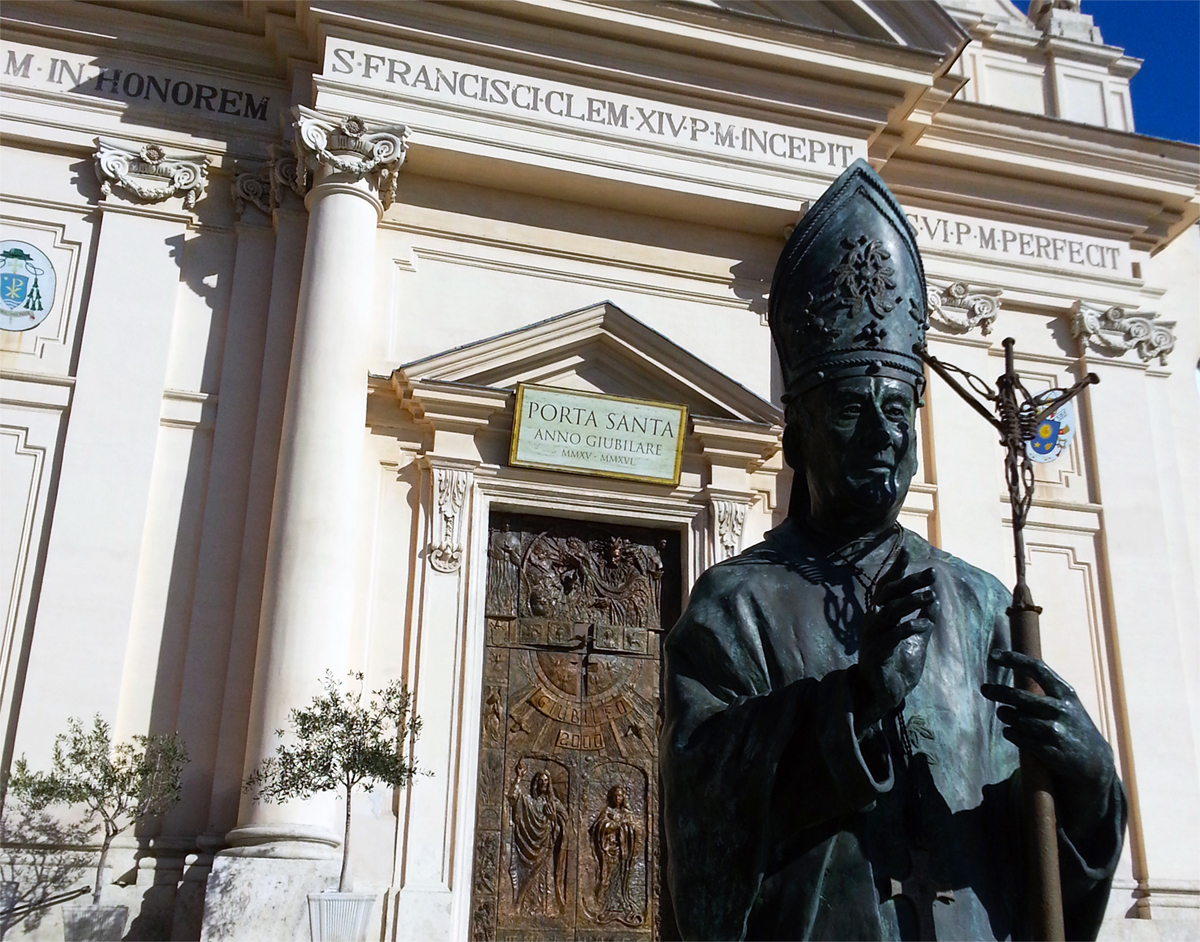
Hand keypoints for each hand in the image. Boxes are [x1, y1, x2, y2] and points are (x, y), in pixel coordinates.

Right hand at [854, 547, 937, 731]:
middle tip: (932, 574)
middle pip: (889, 594)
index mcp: (880, 615)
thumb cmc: (897, 666)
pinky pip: (891, 636)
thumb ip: (923, 620)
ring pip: (889, 612)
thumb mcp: (916, 640)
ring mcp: (871, 637)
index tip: (906, 550)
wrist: (884, 695)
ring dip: (911, 602)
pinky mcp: (875, 653)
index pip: (887, 587)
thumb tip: (935, 600)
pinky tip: (924, 625)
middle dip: (910, 582)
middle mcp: (872, 621)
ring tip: (931, 596)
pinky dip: (908, 628)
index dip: (896, 569)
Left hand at [982, 650, 1115, 829]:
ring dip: (1005, 714)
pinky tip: (1009, 731)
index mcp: (1066, 693)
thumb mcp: (1067, 704)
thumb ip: (1046, 690)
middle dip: (998, 691)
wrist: (1095, 762)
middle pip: (1019, 695)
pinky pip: (1020, 738)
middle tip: (985, 689)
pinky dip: (1010, 733)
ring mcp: (1057, 731)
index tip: (993, 655)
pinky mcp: (1051, 751)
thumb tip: (1014, 669)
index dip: (1014, 659)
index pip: (1037, 668)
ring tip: (1002, 713)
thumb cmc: (1074, 727)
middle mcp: (1061, 709)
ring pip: (1016, 718)